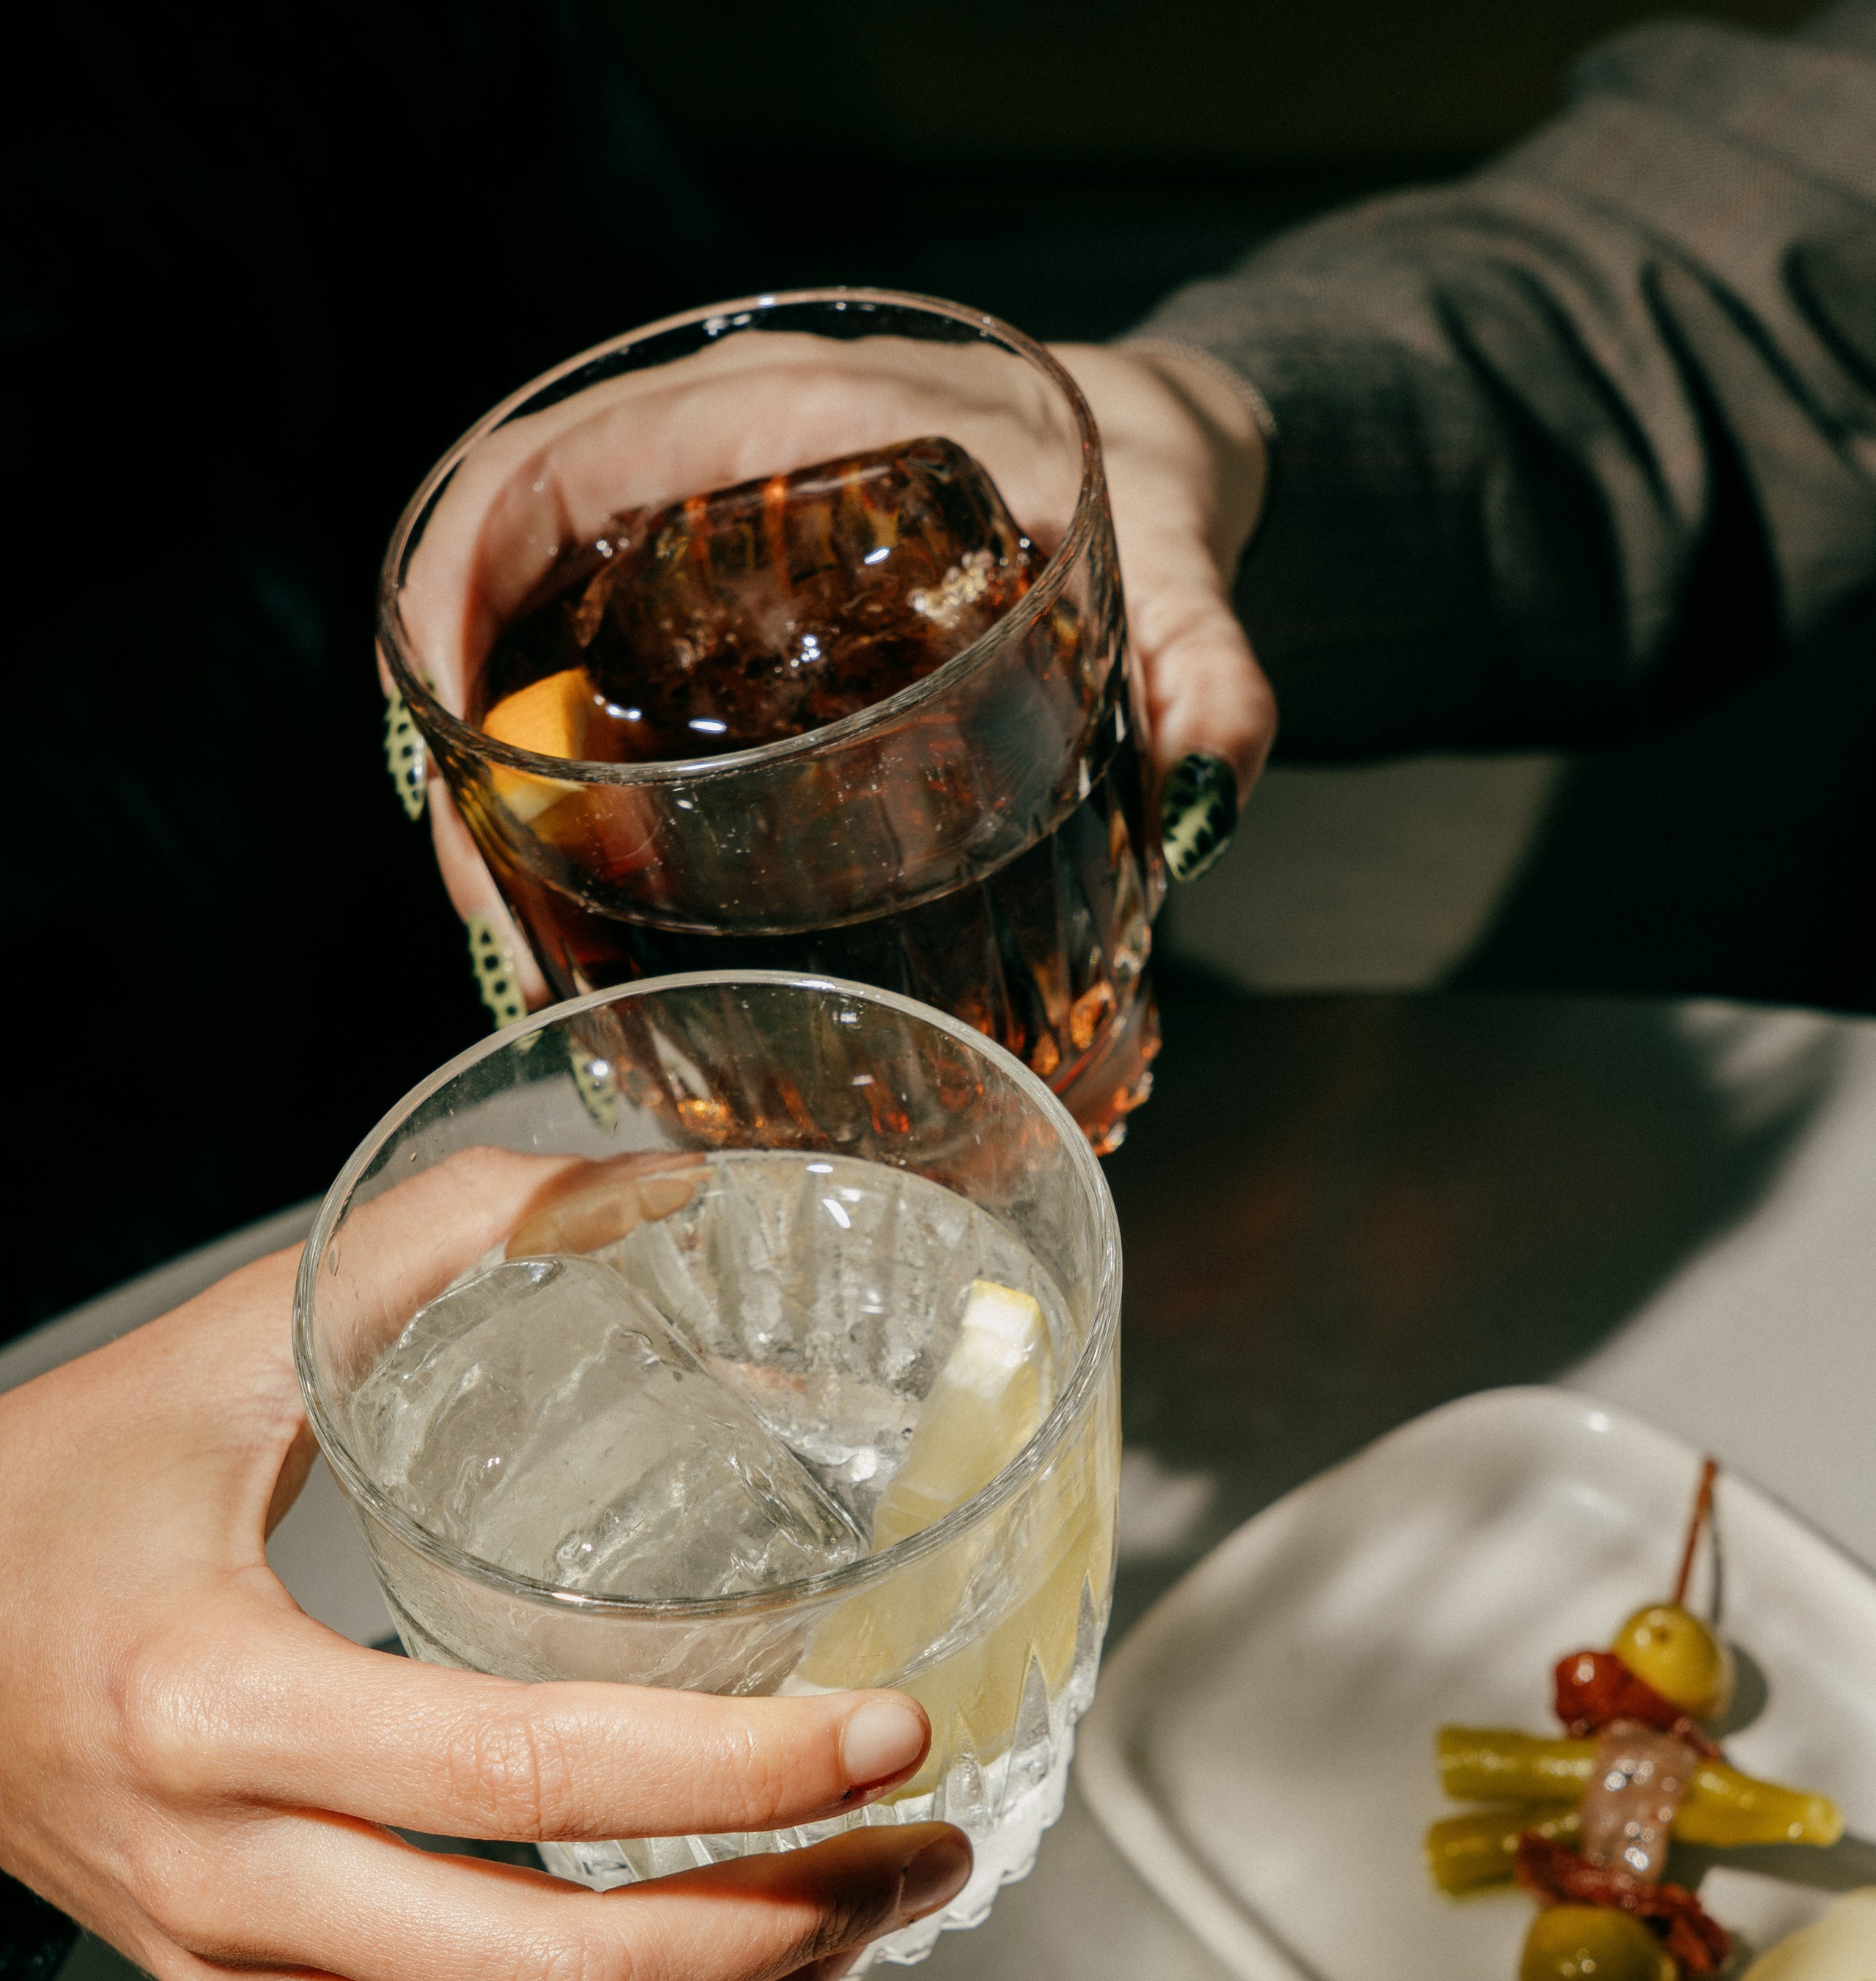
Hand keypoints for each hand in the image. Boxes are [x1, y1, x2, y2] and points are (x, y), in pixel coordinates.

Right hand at [0, 1251, 966, 1980]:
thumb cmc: (43, 1506)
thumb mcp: (219, 1357)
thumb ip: (430, 1253)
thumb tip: (641, 1179)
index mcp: (219, 1708)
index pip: (530, 1780)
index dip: (739, 1772)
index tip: (890, 1729)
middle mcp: (235, 1882)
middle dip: (789, 1925)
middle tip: (921, 1841)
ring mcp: (250, 1977)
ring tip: (869, 1919)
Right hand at [403, 330, 1276, 996]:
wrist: (1149, 450)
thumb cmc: (1147, 475)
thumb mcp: (1181, 556)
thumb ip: (1211, 669)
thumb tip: (1208, 809)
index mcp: (770, 417)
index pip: (536, 474)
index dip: (448, 597)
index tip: (436, 741)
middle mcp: (698, 478)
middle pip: (494, 598)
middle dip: (464, 765)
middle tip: (503, 929)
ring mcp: (692, 560)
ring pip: (525, 666)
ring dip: (499, 811)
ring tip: (538, 961)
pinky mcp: (709, 636)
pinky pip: (588, 705)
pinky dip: (565, 813)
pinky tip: (595, 926)